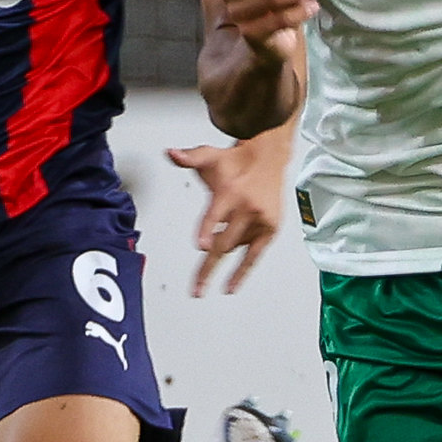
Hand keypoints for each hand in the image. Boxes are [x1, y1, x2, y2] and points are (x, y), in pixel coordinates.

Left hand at [168, 136, 288, 295]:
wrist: (269, 158)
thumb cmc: (237, 161)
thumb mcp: (209, 156)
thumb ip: (189, 157)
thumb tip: (171, 153)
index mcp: (230, 192)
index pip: (215, 214)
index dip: (207, 229)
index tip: (201, 244)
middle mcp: (246, 207)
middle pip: (224, 243)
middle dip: (208, 268)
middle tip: (196, 287)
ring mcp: (259, 220)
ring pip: (234, 247)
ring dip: (219, 257)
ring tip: (202, 280)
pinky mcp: (270, 229)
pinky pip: (254, 255)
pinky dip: (242, 272)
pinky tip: (231, 287)